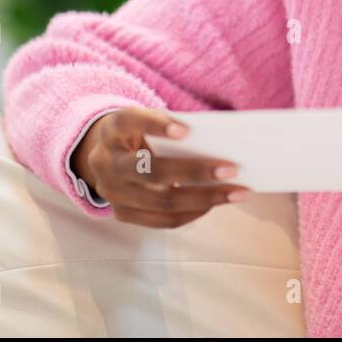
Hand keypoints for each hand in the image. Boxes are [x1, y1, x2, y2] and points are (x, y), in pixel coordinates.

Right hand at [71, 106, 250, 227]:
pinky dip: (192, 213)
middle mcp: (107, 162)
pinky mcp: (122, 213)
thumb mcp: (147, 121)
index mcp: (112, 129)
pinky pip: (162, 220)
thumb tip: (220, 146)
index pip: (130, 121)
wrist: (105, 154)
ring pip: (161, 201)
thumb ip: (172, 129)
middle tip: (232, 169)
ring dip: (204, 198)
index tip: (186, 130)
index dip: (156, 125)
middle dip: (195, 172)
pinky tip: (214, 203)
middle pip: (152, 172)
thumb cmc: (139, 133)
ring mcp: (111, 192)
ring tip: (236, 193)